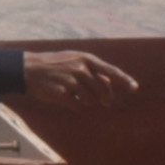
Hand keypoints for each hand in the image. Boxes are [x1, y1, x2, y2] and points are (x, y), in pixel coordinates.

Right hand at [20, 51, 138, 106]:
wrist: (29, 69)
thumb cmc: (55, 65)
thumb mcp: (74, 61)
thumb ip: (92, 72)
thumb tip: (108, 89)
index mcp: (86, 59)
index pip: (110, 70)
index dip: (124, 80)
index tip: (135, 88)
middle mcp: (81, 68)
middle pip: (102, 90)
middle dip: (103, 97)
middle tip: (104, 101)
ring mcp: (72, 81)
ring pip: (90, 100)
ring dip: (85, 100)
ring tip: (72, 92)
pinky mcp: (63, 93)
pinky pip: (78, 105)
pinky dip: (74, 104)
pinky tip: (63, 96)